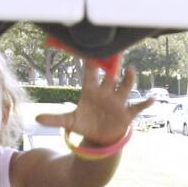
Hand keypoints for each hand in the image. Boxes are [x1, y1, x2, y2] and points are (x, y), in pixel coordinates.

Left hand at [34, 64, 150, 146]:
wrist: (100, 136)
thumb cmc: (85, 123)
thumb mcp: (70, 122)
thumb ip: (54, 119)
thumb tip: (35, 118)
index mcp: (91, 91)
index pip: (90, 74)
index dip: (90, 63)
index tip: (91, 50)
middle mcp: (106, 93)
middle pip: (110, 76)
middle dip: (113, 66)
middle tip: (115, 53)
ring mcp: (118, 101)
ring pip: (125, 87)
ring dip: (128, 80)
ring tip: (131, 72)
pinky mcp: (127, 113)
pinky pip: (138, 107)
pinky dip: (145, 104)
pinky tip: (152, 99)